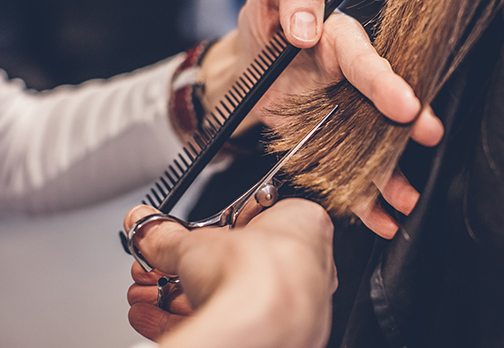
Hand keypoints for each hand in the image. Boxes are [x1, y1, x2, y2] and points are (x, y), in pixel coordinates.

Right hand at [124, 200, 336, 347]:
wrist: (261, 326)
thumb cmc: (259, 272)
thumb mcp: (196, 241)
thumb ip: (166, 235)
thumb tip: (145, 226)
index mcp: (303, 225)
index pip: (252, 221)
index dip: (210, 229)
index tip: (183, 234)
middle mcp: (306, 268)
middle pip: (234, 264)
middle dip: (184, 268)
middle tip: (157, 266)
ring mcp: (292, 306)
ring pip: (228, 297)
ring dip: (177, 294)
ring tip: (145, 291)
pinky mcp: (272, 335)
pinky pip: (225, 322)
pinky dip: (184, 318)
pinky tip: (151, 315)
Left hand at [200, 0, 443, 237]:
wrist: (245, 67)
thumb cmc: (264, 25)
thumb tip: (306, 26)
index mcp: (342, 42)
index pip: (367, 61)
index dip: (386, 83)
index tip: (405, 105)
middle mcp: (351, 81)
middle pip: (383, 107)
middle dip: (407, 127)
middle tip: (428, 139)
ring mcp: (343, 115)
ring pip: (372, 146)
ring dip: (389, 174)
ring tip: (404, 200)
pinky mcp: (328, 141)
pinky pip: (348, 169)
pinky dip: (362, 196)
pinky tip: (377, 217)